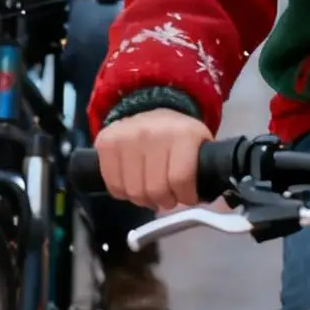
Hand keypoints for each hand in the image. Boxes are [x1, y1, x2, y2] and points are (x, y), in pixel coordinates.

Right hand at [94, 109, 209, 211]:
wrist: (151, 109)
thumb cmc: (178, 135)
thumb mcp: (199, 145)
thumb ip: (203, 168)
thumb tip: (203, 197)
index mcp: (182, 134)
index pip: (180, 179)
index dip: (185, 196)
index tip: (188, 197)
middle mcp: (151, 132)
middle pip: (155, 189)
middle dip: (165, 201)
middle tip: (168, 197)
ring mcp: (126, 137)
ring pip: (133, 192)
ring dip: (144, 200)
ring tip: (151, 191)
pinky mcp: (106, 143)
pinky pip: (113, 185)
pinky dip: (124, 193)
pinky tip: (133, 184)